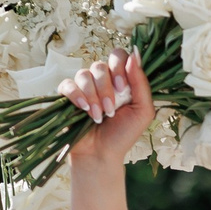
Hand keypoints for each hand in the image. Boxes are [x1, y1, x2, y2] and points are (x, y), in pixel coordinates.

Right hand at [63, 49, 155, 168]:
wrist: (102, 154)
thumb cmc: (123, 134)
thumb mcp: (142, 111)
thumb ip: (141, 84)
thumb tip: (135, 55)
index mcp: (121, 80)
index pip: (118, 55)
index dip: (119, 67)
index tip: (122, 88)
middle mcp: (102, 80)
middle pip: (100, 65)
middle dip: (106, 87)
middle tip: (111, 109)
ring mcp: (84, 86)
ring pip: (84, 74)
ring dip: (93, 96)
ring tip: (98, 116)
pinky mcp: (68, 95)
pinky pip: (67, 84)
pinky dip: (76, 96)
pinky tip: (84, 109)